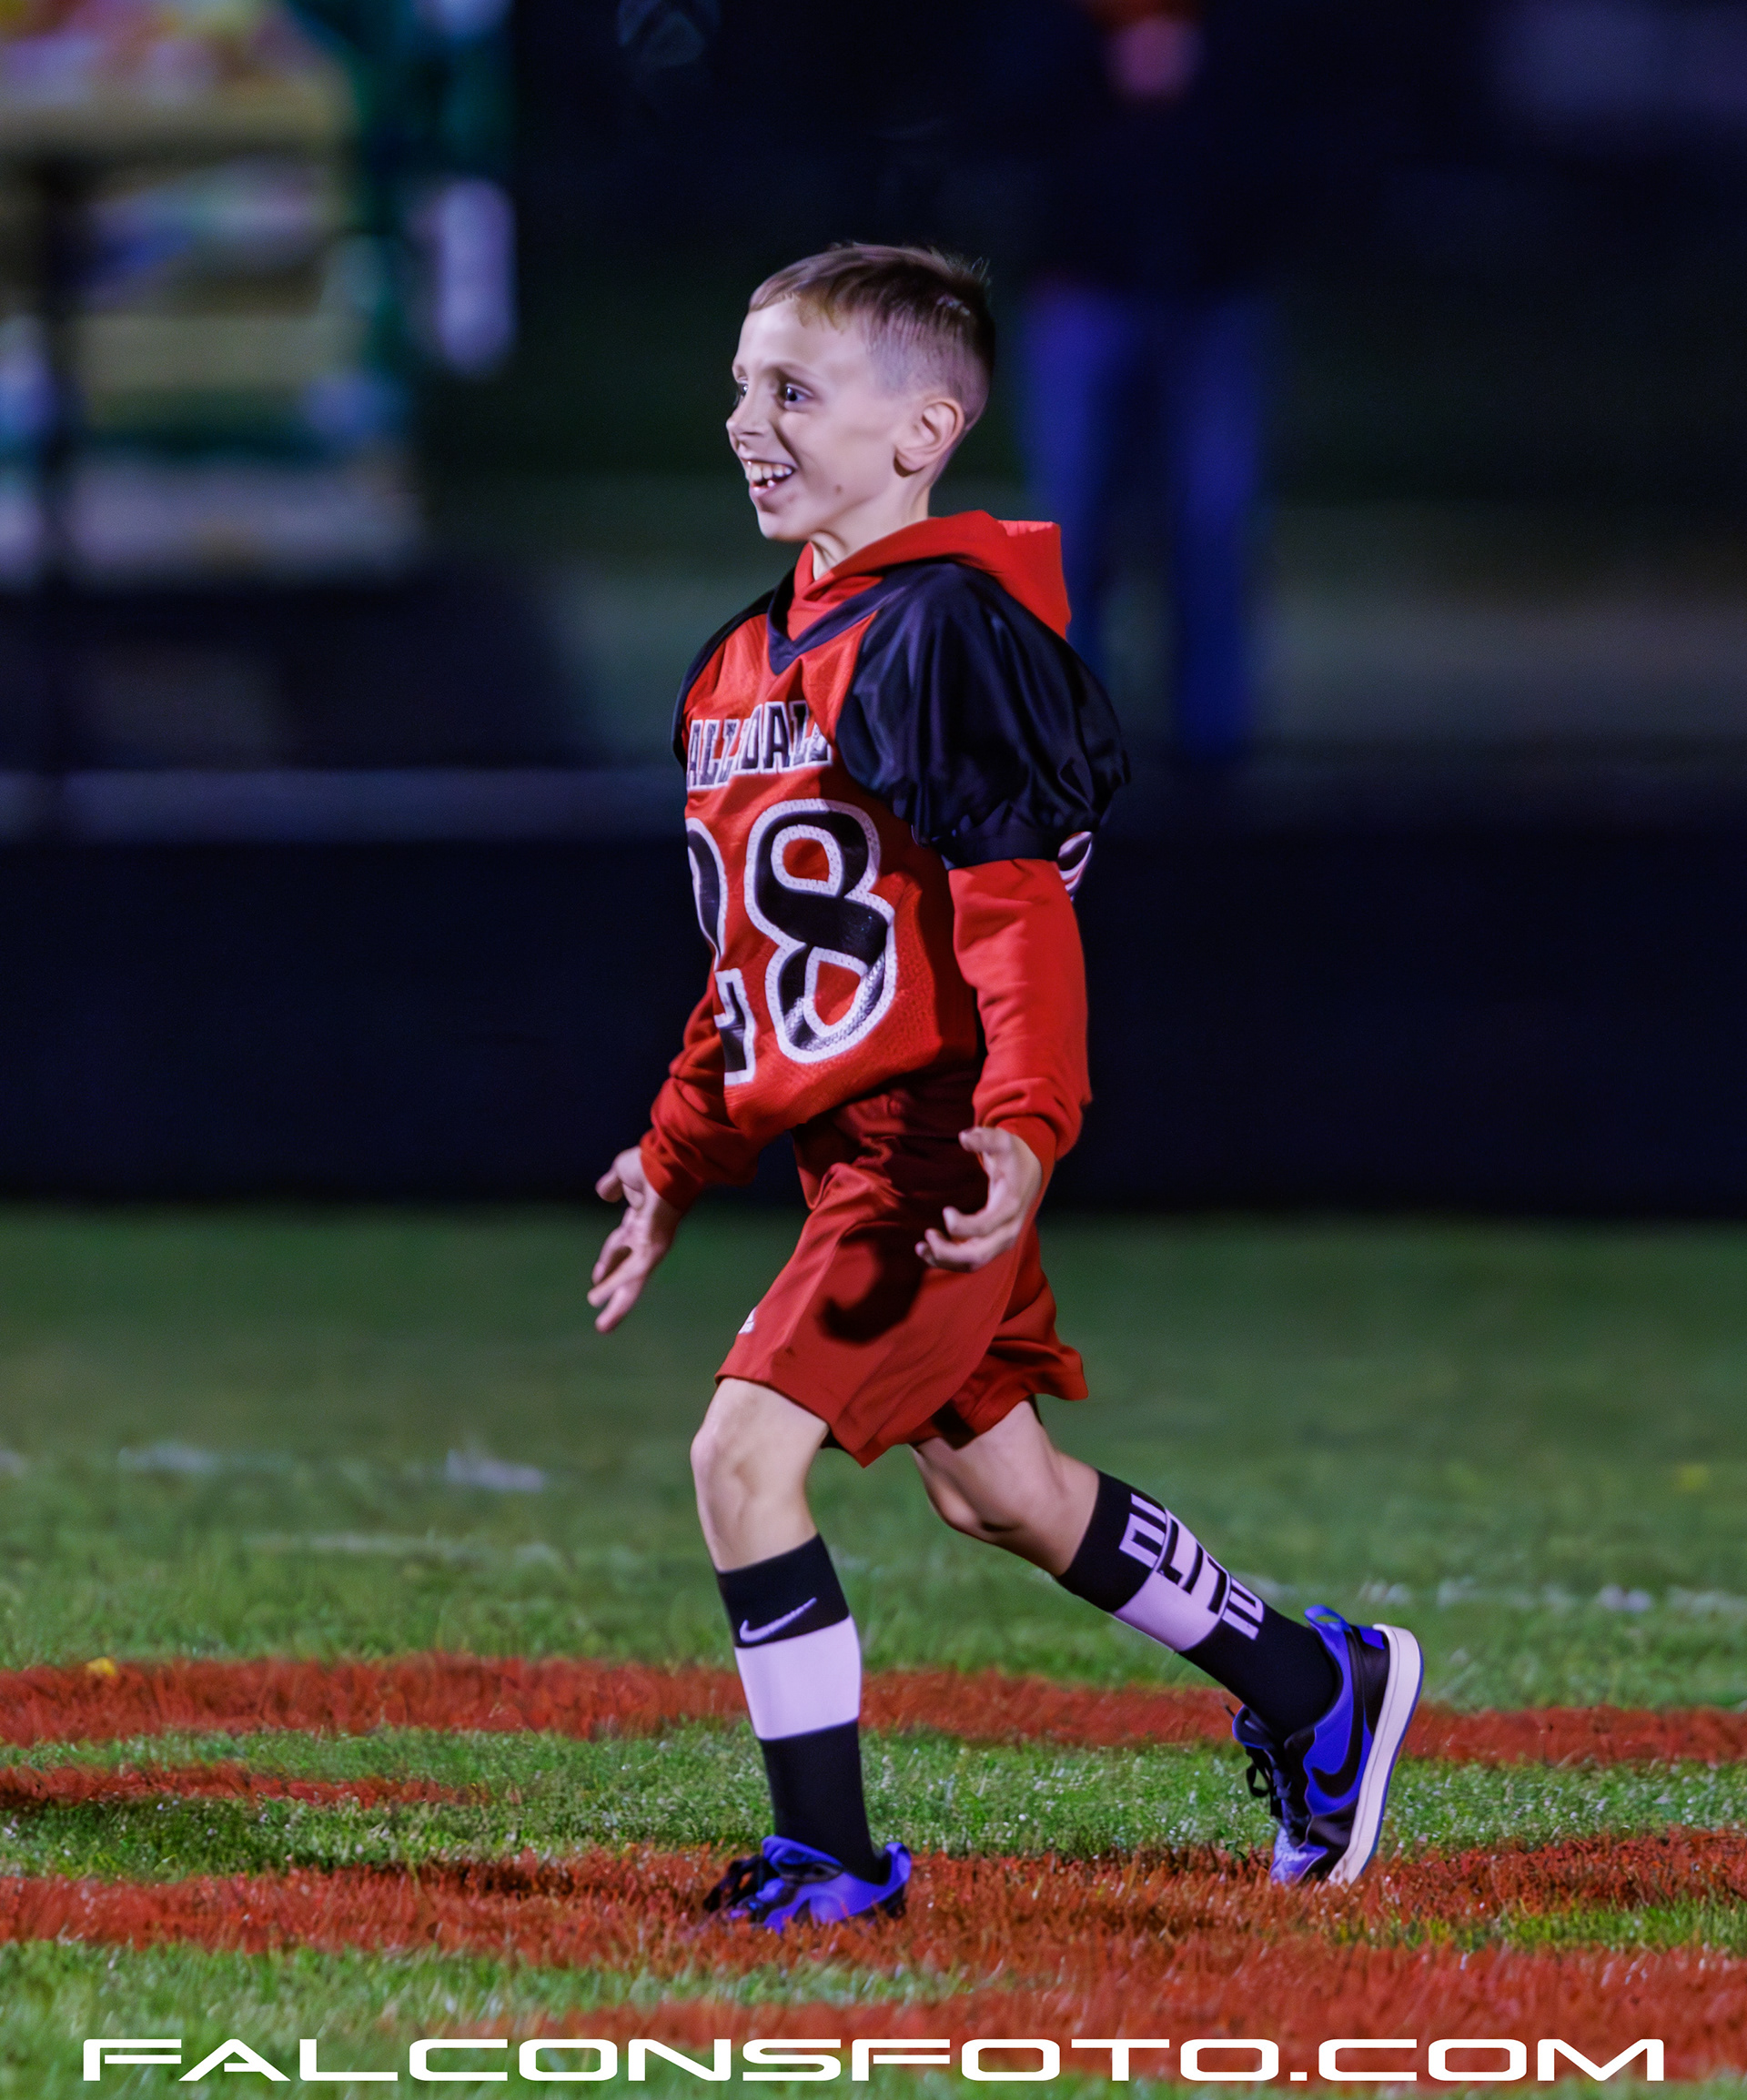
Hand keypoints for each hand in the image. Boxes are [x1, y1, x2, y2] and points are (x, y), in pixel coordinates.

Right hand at [589, 1147, 680, 1332]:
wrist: (666, 1159)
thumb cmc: (650, 1163)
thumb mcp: (623, 1173)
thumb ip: (613, 1184)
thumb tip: (604, 1192)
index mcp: (638, 1220)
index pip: (620, 1248)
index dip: (608, 1262)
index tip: (595, 1278)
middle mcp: (646, 1236)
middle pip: (628, 1272)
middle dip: (615, 1294)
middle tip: (602, 1316)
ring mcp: (651, 1244)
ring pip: (633, 1281)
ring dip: (617, 1302)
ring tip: (604, 1325)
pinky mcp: (653, 1247)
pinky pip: (632, 1272)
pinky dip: (616, 1285)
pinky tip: (598, 1297)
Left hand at [918, 1126, 1042, 1272]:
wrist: (1030, 1172)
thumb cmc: (1012, 1156)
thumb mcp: (1002, 1140)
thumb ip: (984, 1138)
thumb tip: (964, 1137)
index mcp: (1010, 1207)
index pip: (984, 1228)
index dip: (961, 1225)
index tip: (945, 1211)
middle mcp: (1008, 1230)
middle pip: (978, 1255)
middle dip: (948, 1251)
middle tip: (927, 1234)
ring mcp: (1002, 1241)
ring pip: (973, 1263)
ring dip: (945, 1260)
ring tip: (921, 1247)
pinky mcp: (993, 1245)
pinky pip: (971, 1262)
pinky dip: (949, 1261)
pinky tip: (929, 1251)